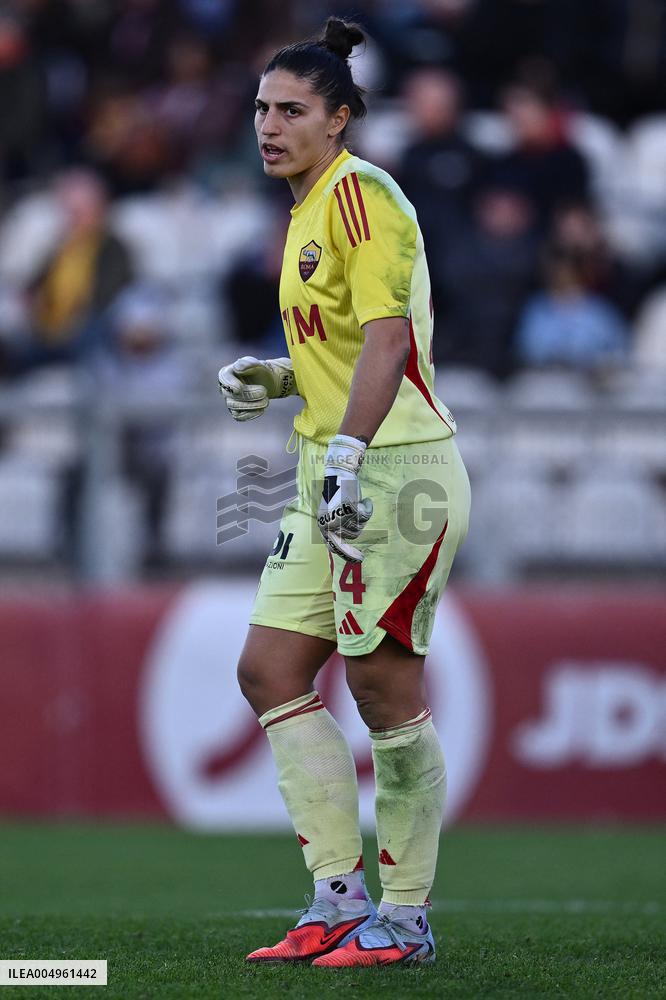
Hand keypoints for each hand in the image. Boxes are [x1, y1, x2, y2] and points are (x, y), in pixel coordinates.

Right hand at [218, 356, 296, 421]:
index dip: (230, 385)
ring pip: (235, 408)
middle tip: (264, 391)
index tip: (240, 388)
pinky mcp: (236, 412)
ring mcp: (230, 401)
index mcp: (226, 374)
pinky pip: (240, 417)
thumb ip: (247, 363)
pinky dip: (251, 414)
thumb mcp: (256, 364)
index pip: (223, 380)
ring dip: (252, 405)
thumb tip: (238, 367)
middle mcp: (225, 389)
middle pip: (231, 395)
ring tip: (266, 401)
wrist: (266, 383)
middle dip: (249, 395)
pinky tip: (262, 409)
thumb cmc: (259, 371)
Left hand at [317, 434, 373, 562]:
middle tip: (361, 523)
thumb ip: (338, 529)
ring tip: (357, 503)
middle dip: (358, 526)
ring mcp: (339, 517)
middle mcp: (329, 523)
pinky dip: (367, 507)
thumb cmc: (337, 493)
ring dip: (362, 515)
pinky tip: (364, 500)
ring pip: (360, 526)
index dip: (348, 554)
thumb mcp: (333, 514)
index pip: (334, 546)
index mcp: (323, 525)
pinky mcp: (349, 509)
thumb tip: (345, 549)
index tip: (360, 560)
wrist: (339, 473)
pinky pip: (366, 515)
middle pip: (352, 536)